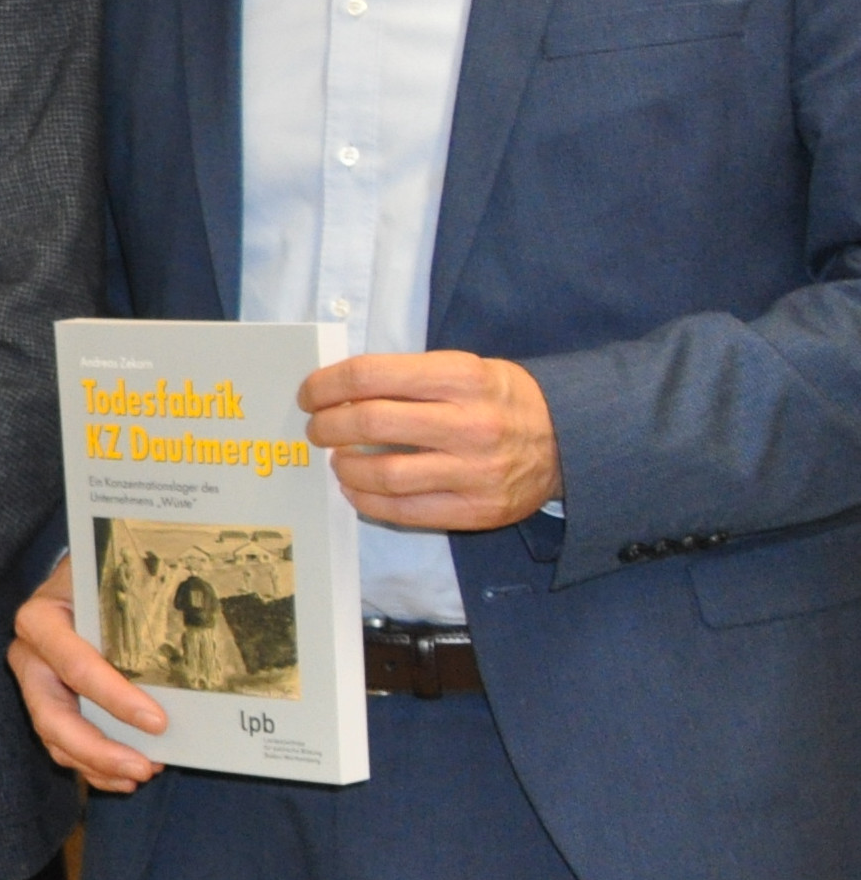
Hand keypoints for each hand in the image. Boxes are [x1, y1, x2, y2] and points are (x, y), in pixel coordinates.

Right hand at [8, 553, 166, 793]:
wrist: (79, 575)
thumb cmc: (100, 575)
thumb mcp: (110, 579)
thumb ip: (133, 607)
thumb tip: (193, 633)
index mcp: (41, 620)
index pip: (77, 667)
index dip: (116, 699)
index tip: (158, 722)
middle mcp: (30, 655)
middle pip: (54, 717)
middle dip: (99, 750)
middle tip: (144, 768)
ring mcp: (35, 683)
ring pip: (56, 738)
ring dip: (98, 764)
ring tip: (142, 773)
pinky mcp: (48, 702)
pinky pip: (64, 745)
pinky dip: (93, 766)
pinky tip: (124, 777)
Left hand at [299, 350, 560, 530]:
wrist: (571, 440)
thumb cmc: (502, 400)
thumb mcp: (466, 368)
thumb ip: (408, 377)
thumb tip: (338, 392)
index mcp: (462, 377)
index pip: (371, 376)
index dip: (326, 385)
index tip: (309, 394)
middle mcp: (469, 424)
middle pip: (370, 423)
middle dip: (327, 426)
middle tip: (317, 428)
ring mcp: (474, 471)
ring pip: (383, 474)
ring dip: (344, 468)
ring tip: (338, 460)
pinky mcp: (476, 510)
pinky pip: (403, 511)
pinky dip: (367, 501)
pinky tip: (357, 488)